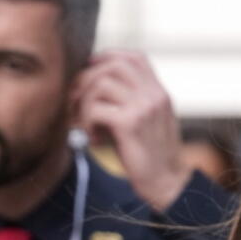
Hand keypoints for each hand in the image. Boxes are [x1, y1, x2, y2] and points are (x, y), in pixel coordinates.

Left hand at [73, 51, 188, 213]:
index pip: (133, 57)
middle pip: (112, 65)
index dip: (107, 58)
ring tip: (85, 124)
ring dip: (84, 103)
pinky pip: (96, 109)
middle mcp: (153, 94)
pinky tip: (92, 139)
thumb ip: (128, 101)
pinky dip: (87, 122)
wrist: (165, 182)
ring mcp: (144, 106)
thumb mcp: (142, 120)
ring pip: (101, 84)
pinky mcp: (130, 123)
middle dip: (86, 80)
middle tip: (75, 102)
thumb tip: (90, 86)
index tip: (89, 73)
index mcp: (158, 91)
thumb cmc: (147, 154)